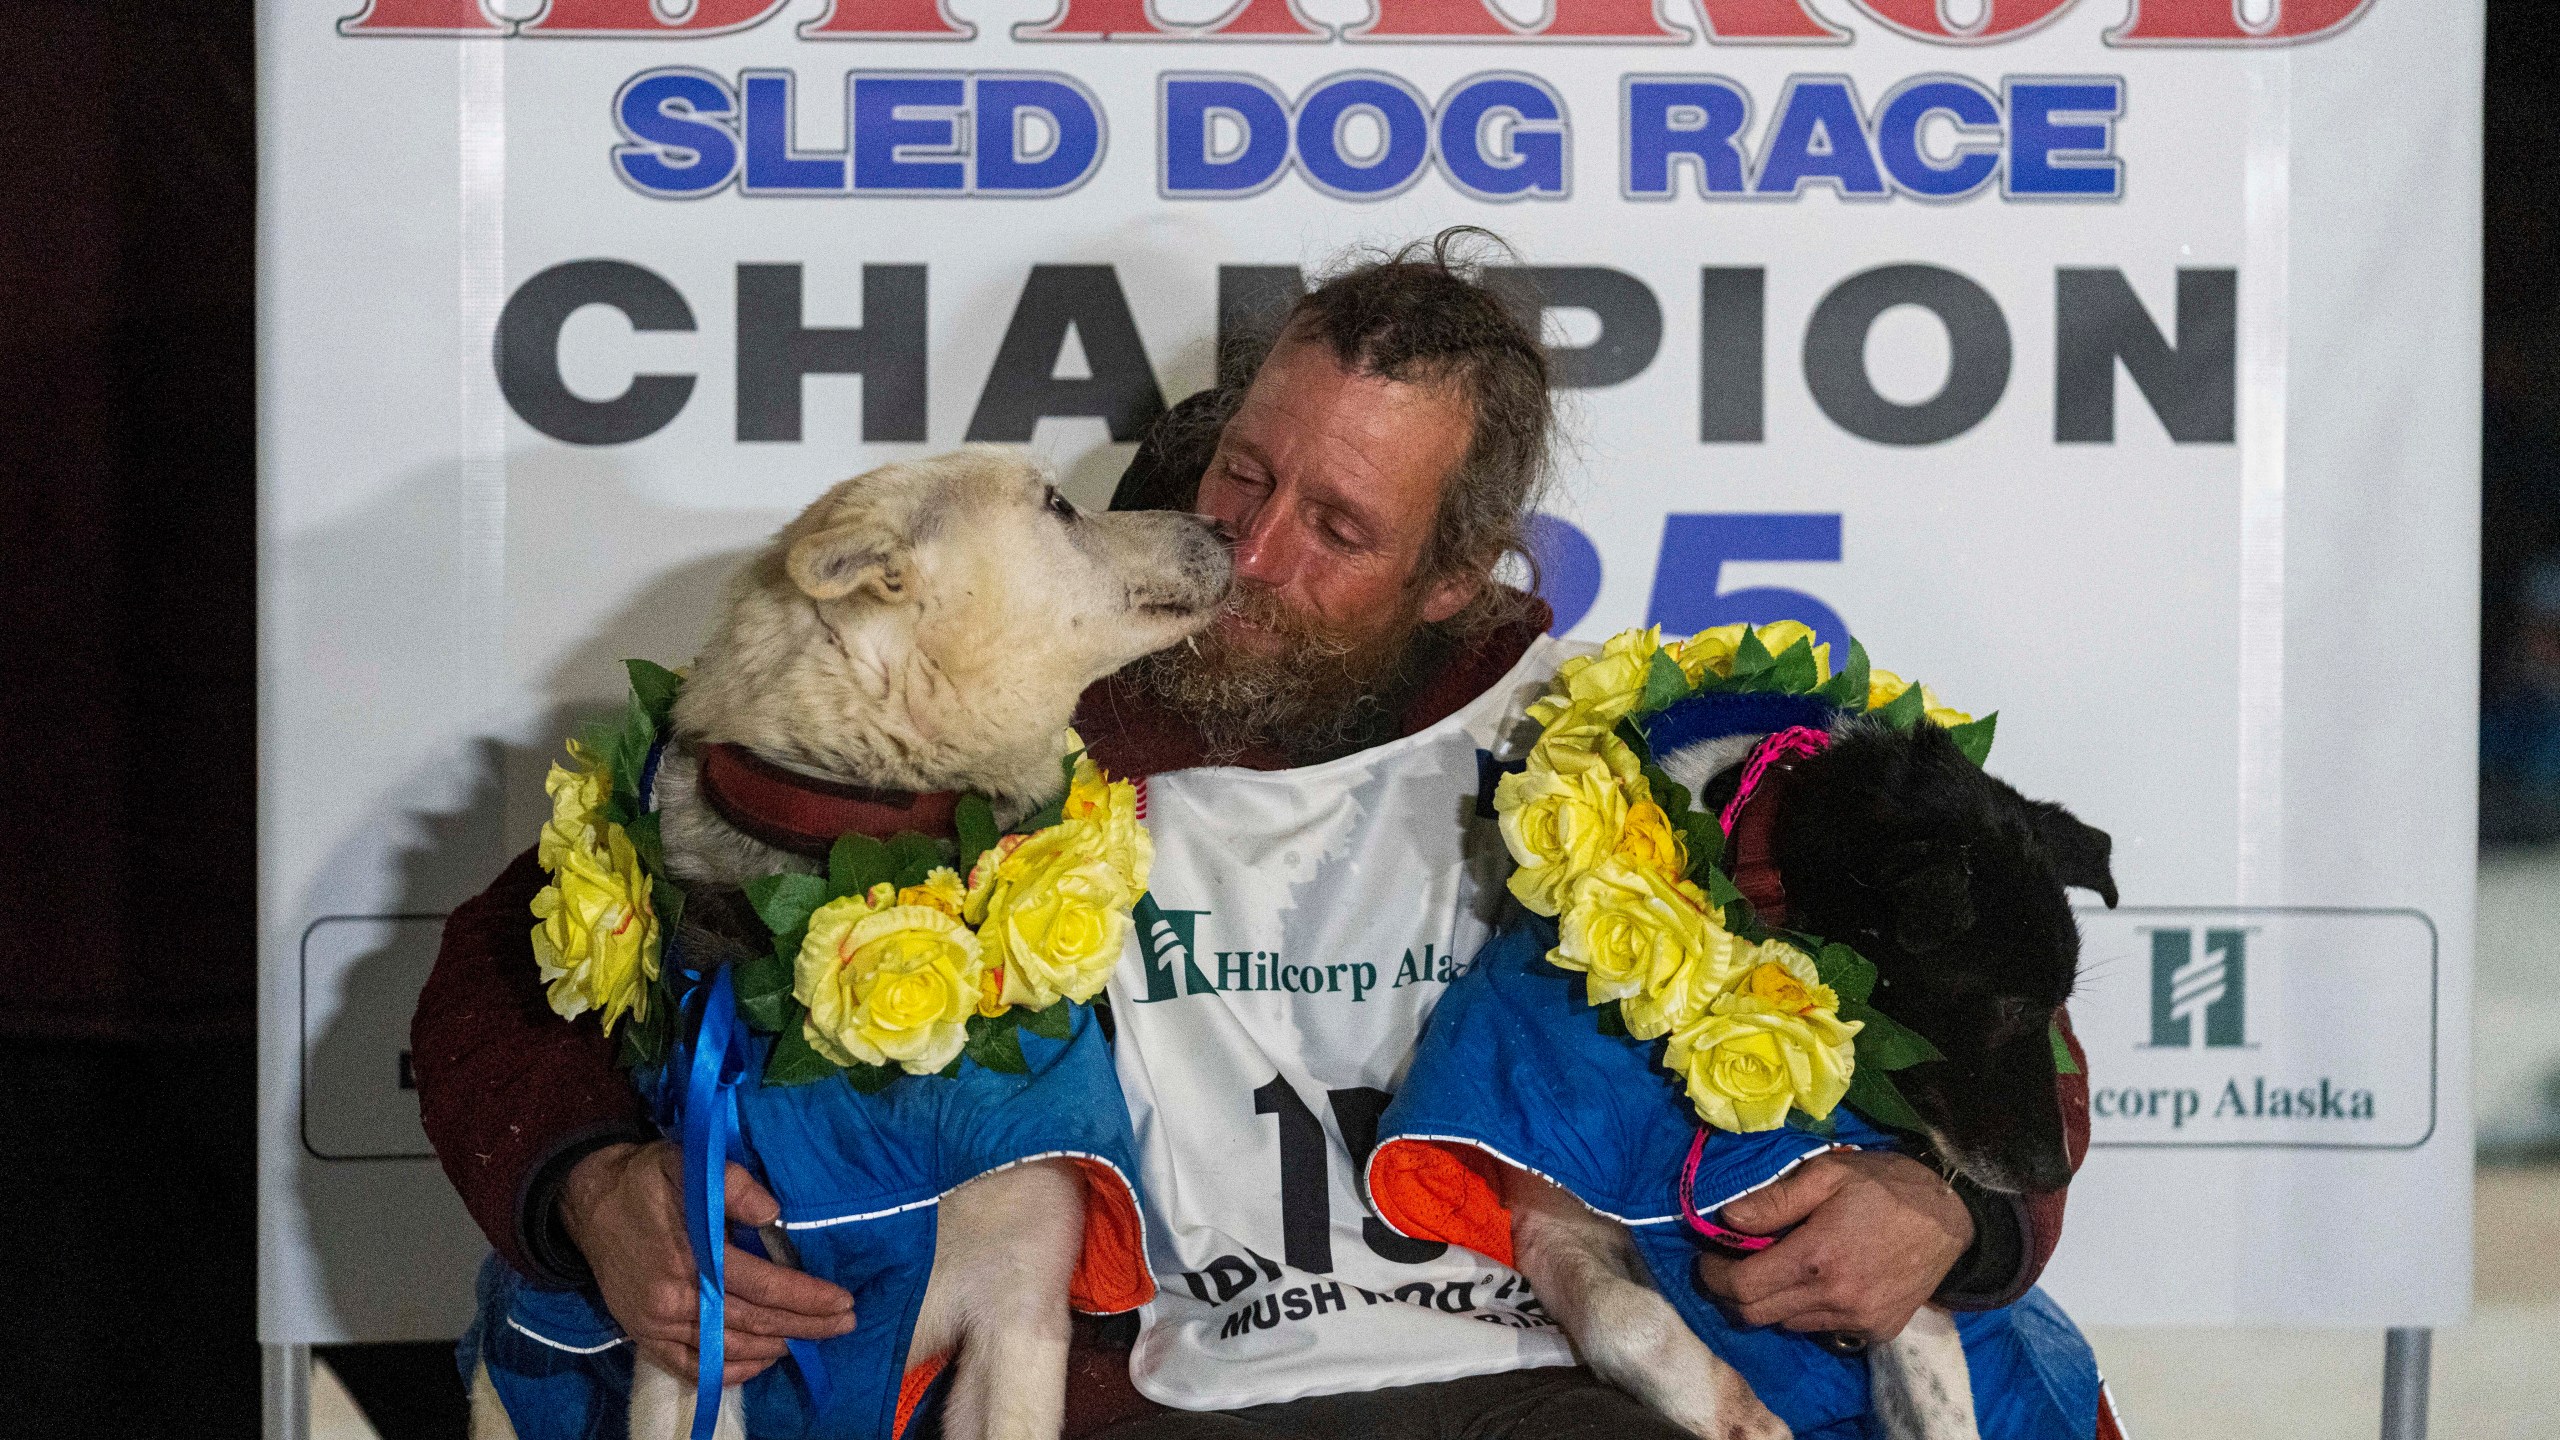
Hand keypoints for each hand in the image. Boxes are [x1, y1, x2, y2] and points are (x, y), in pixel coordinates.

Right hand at [559, 1140, 855, 1384]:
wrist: (588, 1201)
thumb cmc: (647, 1180)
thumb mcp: (687, 1165)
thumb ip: (733, 1185)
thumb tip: (773, 1214)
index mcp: (692, 1256)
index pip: (763, 1285)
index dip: (807, 1297)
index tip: (844, 1300)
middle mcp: (675, 1298)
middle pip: (754, 1321)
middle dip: (805, 1326)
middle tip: (844, 1325)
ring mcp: (657, 1323)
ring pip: (728, 1349)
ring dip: (775, 1348)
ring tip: (811, 1339)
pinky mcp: (644, 1335)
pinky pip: (692, 1367)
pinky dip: (731, 1370)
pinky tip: (760, 1362)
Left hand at [1692, 1150, 1970, 1342]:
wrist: (1950, 1217)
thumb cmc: (1885, 1186)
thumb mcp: (1826, 1175)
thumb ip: (1773, 1200)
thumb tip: (1727, 1219)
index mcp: (1816, 1257)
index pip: (1742, 1288)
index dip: (1714, 1275)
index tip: (1707, 1258)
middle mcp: (1834, 1298)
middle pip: (1756, 1315)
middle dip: (1732, 1293)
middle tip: (1730, 1266)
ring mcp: (1857, 1321)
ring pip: (1787, 1324)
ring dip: (1771, 1301)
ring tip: (1777, 1268)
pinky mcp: (1876, 1331)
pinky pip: (1822, 1329)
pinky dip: (1806, 1310)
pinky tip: (1818, 1281)